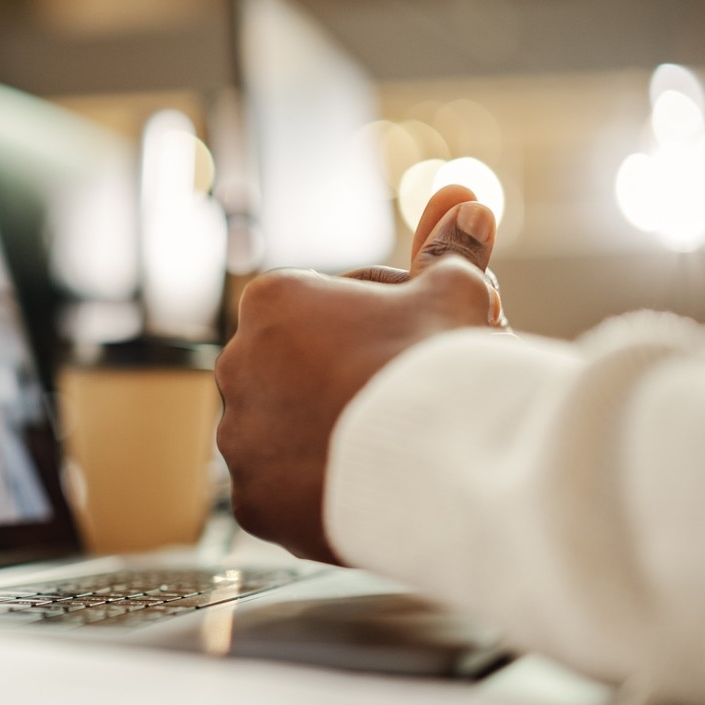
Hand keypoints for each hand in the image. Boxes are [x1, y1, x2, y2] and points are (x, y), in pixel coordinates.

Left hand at [214, 187, 498, 562]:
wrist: (439, 460)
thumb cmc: (440, 364)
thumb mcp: (453, 292)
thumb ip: (448, 249)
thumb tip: (467, 204)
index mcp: (272, 302)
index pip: (326, 305)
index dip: (382, 318)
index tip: (417, 339)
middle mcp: (237, 364)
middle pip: (301, 371)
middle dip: (343, 378)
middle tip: (406, 397)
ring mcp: (239, 438)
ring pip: (288, 434)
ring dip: (326, 437)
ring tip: (388, 449)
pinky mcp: (251, 501)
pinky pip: (284, 494)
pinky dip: (317, 495)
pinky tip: (363, 490)